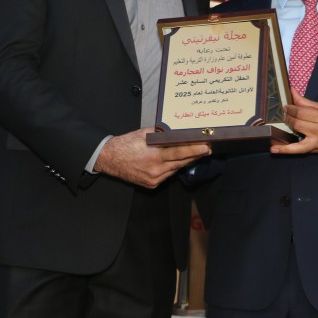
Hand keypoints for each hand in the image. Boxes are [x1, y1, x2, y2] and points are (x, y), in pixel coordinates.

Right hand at [95, 128, 209, 188]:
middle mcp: (155, 170)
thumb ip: (161, 135)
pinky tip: (176, 161)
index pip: (179, 153)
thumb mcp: (144, 134)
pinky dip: (172, 167)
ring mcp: (154, 179)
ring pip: (175, 169)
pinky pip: (168, 175)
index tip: (206, 147)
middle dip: (194, 155)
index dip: (194, 150)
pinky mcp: (152, 185)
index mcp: (154, 156)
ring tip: (195, 153)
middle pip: (180, 162)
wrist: (110, 159)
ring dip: (184, 161)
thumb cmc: (126, 144)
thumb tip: (177, 133)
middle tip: (206, 148)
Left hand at [270, 93, 317, 154]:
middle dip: (287, 117)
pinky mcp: (313, 149)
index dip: (291, 108)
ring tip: (274, 128)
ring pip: (295, 137)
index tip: (285, 106)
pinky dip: (284, 150)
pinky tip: (274, 149)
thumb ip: (306, 102)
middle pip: (297, 123)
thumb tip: (292, 91)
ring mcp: (316, 141)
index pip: (302, 112)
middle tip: (283, 114)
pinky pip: (297, 150)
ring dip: (283, 131)